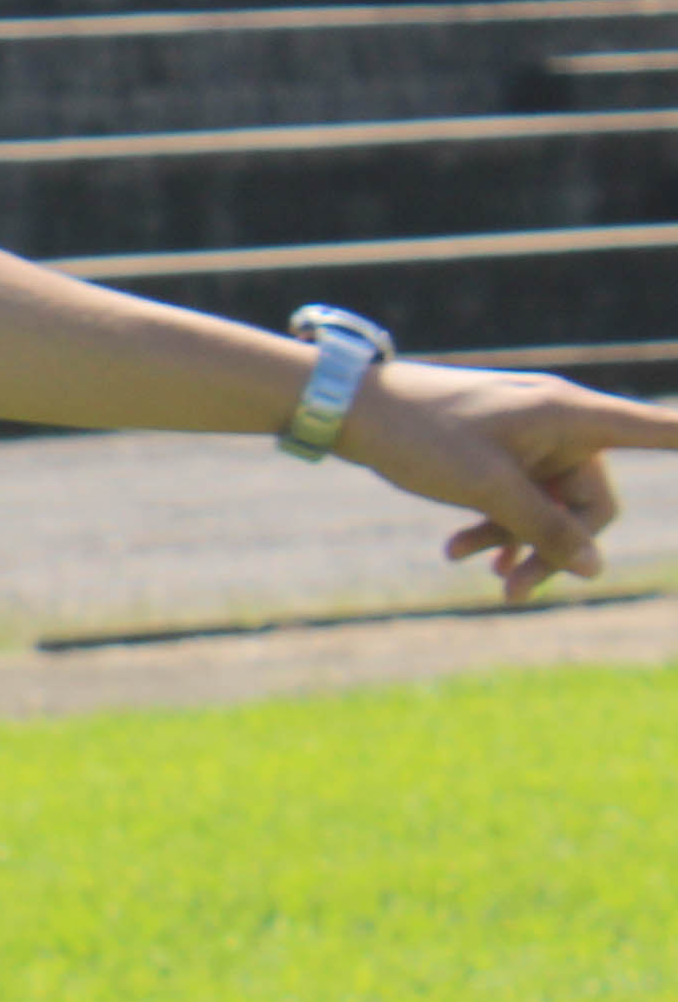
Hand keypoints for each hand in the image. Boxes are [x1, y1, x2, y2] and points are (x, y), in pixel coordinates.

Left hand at [338, 362, 677, 595]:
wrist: (352, 410)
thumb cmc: (421, 434)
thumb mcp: (487, 488)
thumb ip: (544, 527)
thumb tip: (592, 566)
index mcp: (570, 414)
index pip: (655, 430)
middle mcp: (560, 423)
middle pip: (591, 500)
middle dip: (555, 545)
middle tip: (512, 592)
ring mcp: (530, 440)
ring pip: (549, 507)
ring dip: (517, 542)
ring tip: (476, 573)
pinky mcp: (501, 454)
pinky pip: (519, 499)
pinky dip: (495, 525)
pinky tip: (459, 554)